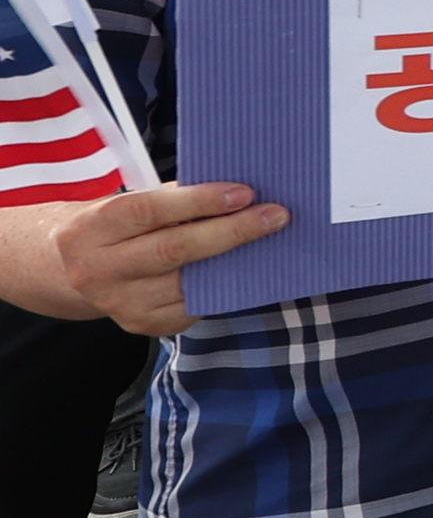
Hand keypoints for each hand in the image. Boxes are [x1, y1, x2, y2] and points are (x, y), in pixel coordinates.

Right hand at [50, 184, 290, 336]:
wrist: (73, 269)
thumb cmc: (114, 228)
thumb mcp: (126, 204)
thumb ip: (172, 199)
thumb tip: (236, 196)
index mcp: (89, 229)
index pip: (148, 211)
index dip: (199, 201)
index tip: (244, 193)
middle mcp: (97, 270)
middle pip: (173, 250)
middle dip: (231, 231)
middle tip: (275, 215)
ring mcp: (119, 302)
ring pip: (188, 281)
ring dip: (233, 260)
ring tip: (266, 239)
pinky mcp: (142, 324)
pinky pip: (192, 305)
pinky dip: (221, 285)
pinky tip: (241, 268)